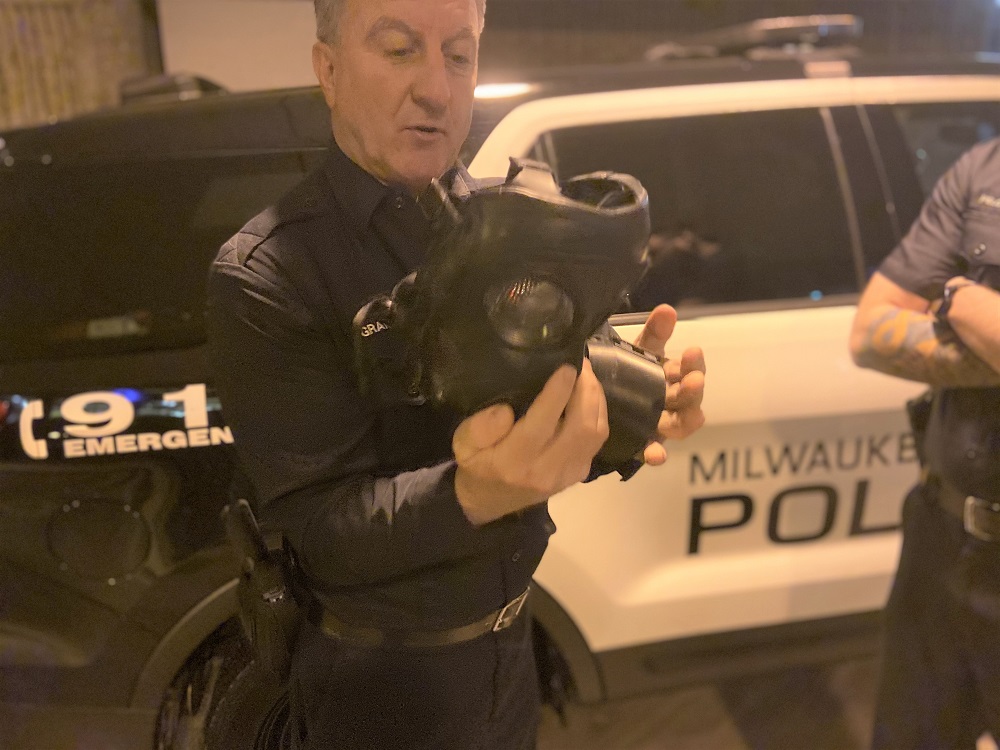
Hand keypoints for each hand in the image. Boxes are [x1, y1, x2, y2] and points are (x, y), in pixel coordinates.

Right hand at [453, 360, 608, 524]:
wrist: (490, 502)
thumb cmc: (477, 465)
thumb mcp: (463, 445)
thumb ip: (480, 428)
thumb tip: (506, 410)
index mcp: (513, 462)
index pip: (541, 425)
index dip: (557, 394)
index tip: (566, 367)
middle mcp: (545, 470)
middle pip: (581, 428)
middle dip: (586, 391)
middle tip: (581, 365)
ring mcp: (567, 474)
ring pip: (595, 433)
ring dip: (595, 400)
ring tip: (585, 376)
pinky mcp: (578, 474)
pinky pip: (597, 440)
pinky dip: (598, 413)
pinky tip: (587, 397)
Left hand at [633, 304, 705, 464]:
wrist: (589, 400)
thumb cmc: (622, 373)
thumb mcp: (636, 351)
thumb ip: (653, 333)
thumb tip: (667, 310)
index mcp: (668, 376)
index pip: (687, 368)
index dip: (692, 363)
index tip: (693, 351)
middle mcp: (668, 401)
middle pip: (687, 397)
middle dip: (693, 389)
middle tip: (695, 380)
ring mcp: (658, 425)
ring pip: (678, 425)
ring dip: (686, 421)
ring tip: (693, 417)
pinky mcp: (642, 444)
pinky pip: (652, 451)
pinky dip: (656, 454)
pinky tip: (654, 455)